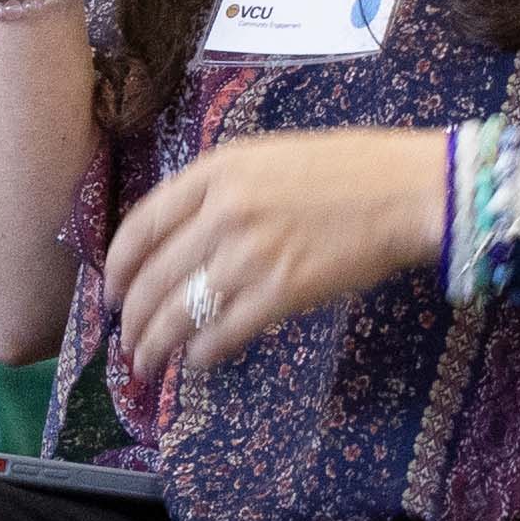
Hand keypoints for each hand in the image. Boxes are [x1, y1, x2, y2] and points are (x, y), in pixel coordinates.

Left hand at [97, 126, 469, 383]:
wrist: (409, 190)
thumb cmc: (348, 169)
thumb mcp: (268, 157)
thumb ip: (220, 190)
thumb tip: (182, 237)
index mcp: (217, 171)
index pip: (143, 224)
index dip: (118, 265)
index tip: (111, 289)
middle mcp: (224, 211)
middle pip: (154, 276)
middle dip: (132, 317)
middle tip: (127, 340)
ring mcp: (251, 253)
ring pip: (180, 310)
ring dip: (157, 345)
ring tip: (148, 363)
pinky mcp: (282, 292)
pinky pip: (223, 331)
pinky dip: (204, 351)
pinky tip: (199, 360)